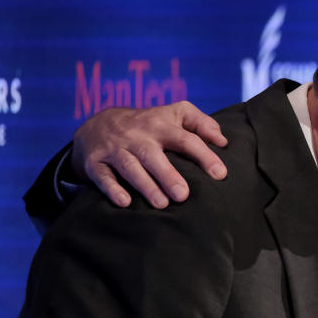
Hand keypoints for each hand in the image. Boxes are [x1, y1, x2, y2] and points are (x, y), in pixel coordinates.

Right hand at [70, 101, 226, 208]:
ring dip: (145, 185)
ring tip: (162, 204)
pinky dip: (112, 189)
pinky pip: (102, 176)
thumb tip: (223, 142)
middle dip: (168, 175)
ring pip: (129, 167)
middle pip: (153, 155)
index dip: (203, 155)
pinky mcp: (95, 162)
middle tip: (184, 195)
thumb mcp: (174, 114)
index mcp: (161, 125)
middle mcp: (138, 136)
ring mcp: (115, 149)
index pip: (185, 139)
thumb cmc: (148, 124)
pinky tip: (125, 202)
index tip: (220, 174)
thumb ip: (201, 124)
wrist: (97, 124)